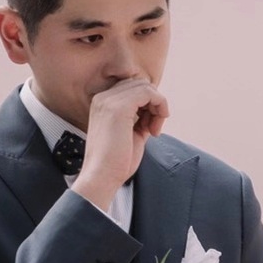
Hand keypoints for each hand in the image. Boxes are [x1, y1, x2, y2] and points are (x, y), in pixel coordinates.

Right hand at [72, 78, 168, 209]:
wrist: (102, 177)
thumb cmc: (116, 162)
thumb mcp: (131, 133)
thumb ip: (140, 118)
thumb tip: (156, 109)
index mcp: (103, 103)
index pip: (133, 88)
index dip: (148, 104)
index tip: (150, 126)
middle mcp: (103, 97)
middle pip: (141, 84)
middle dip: (154, 103)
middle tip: (153, 127)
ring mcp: (109, 100)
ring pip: (146, 87)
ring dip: (158, 106)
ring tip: (153, 129)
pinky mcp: (119, 107)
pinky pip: (149, 93)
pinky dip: (160, 107)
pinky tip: (154, 129)